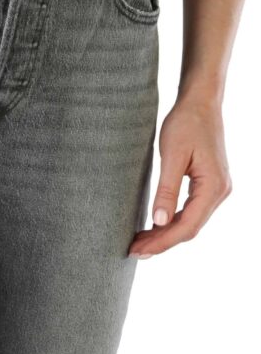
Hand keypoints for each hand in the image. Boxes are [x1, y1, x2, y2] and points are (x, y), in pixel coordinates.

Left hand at [129, 95, 231, 258]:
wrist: (200, 102)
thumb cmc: (185, 123)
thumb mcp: (172, 156)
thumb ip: (166, 189)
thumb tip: (159, 221)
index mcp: (213, 188)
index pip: (186, 227)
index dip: (161, 242)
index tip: (138, 250)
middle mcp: (220, 192)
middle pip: (189, 228)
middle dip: (161, 242)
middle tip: (133, 251)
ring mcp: (216, 189)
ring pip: (190, 221)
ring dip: (166, 233)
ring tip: (140, 242)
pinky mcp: (208, 183)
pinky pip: (191, 210)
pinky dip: (172, 220)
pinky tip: (155, 224)